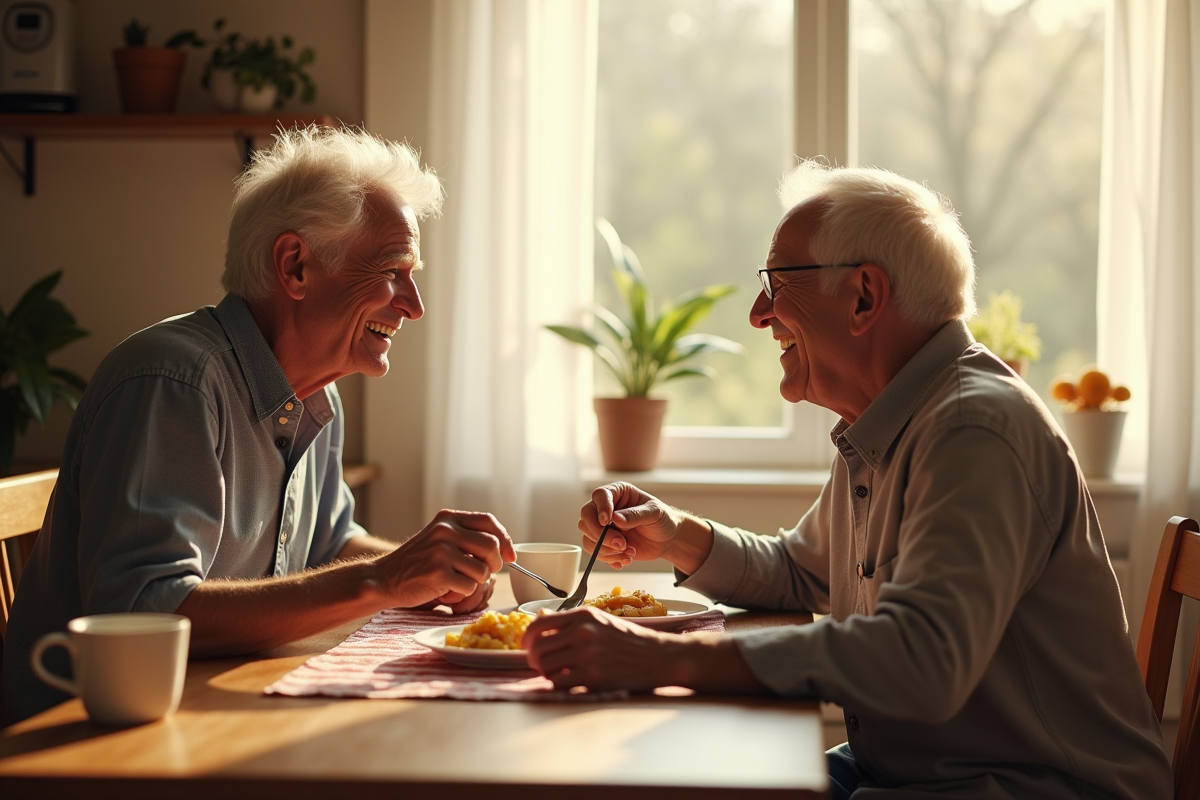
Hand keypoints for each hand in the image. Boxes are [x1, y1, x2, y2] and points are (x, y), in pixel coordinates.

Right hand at [373, 509, 514, 609]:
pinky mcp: (439, 573)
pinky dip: (463, 594)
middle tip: (484, 573)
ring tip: (458, 581)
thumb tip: (505, 548)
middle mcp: (445, 531)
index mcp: (448, 518)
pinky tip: (447, 590)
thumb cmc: (417, 562)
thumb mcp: (439, 537)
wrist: (385, 578)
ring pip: (483, 570)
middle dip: (494, 564)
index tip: (510, 556)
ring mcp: (442, 551)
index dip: (505, 539)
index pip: (489, 521)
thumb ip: (467, 536)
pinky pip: (469, 587)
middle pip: (492, 546)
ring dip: (476, 581)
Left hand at [522, 606, 673, 691]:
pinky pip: (558, 682)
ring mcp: (587, 654)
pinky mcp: (592, 676)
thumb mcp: (601, 621)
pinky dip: (558, 684)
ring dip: (545, 673)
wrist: (658, 656)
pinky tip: (568, 682)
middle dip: (534, 659)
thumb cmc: (629, 640)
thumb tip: (540, 626)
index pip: (538, 625)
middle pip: (537, 648)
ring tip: (556, 674)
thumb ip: (573, 622)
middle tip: (542, 665)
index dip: (526, 639)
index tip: (527, 647)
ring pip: (544, 666)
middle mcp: (582, 632)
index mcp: (583, 615)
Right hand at [581, 482, 685, 567]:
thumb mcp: (655, 513)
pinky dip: (610, 559)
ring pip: (588, 538)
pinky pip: (596, 552)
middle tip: (621, 543)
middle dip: (601, 534)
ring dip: (607, 550)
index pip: (600, 495)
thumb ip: (636, 515)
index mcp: (618, 493)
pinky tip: (626, 559)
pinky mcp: (605, 544)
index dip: (600, 508)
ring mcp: (603, 527)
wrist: (667, 539)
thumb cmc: (662, 519)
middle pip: (586, 517)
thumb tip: (615, 518)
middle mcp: (606, 508)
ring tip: (629, 552)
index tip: (607, 521)